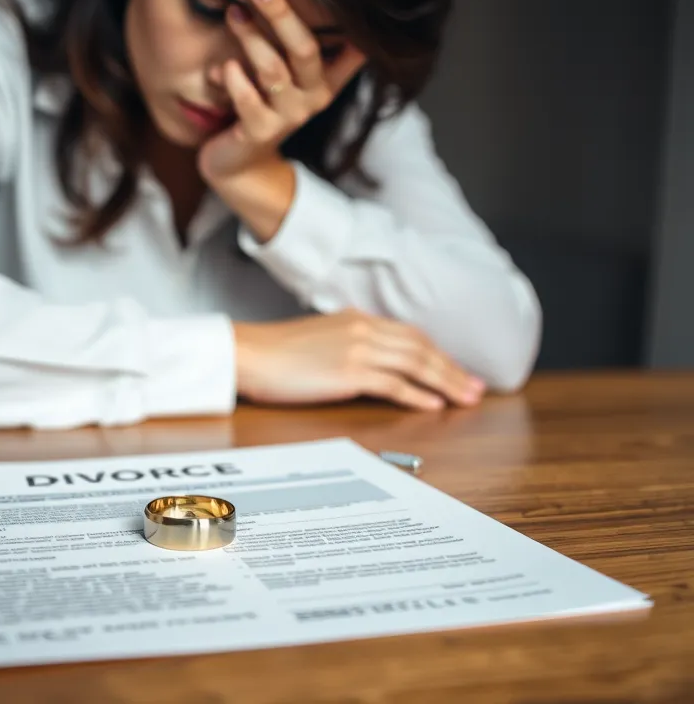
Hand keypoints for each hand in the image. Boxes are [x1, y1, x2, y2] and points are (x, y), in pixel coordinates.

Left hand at [197, 0, 363, 185]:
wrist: (239, 161)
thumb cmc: (259, 106)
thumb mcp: (282, 76)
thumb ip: (290, 47)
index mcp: (324, 81)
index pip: (347, 48)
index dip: (348, 24)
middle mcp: (313, 98)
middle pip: (305, 49)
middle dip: (281, 14)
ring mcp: (288, 117)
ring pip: (272, 70)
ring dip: (250, 39)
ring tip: (233, 14)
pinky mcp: (260, 132)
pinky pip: (247, 99)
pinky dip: (234, 78)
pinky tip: (225, 66)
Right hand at [232, 310, 486, 410]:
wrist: (247, 352)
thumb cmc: (273, 351)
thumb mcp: (317, 337)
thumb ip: (345, 341)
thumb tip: (363, 359)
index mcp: (356, 319)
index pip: (409, 334)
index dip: (437, 353)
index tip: (455, 369)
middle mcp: (363, 329)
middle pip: (421, 348)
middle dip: (452, 368)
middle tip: (476, 387)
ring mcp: (358, 349)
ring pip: (416, 364)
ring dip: (446, 382)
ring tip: (466, 398)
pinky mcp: (349, 371)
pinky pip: (394, 384)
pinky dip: (418, 394)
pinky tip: (434, 405)